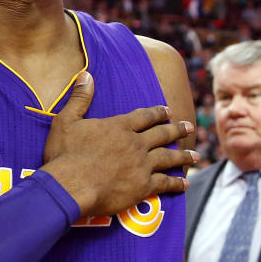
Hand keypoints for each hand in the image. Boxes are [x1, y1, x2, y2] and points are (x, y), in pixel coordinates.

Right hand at [41, 71, 196, 218]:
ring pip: (169, 158)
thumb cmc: (64, 154)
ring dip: (183, 156)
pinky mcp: (142, 187)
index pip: (144, 116)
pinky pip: (165, 183)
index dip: (158, 113)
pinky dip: (176, 183)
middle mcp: (135, 143)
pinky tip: (185, 184)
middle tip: (190, 127)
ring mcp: (142, 165)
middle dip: (177, 130)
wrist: (70, 186)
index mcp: (119, 126)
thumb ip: (79, 98)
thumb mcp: (66, 121)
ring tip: (195, 156)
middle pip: (162, 134)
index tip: (168, 111)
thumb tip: (86, 74)